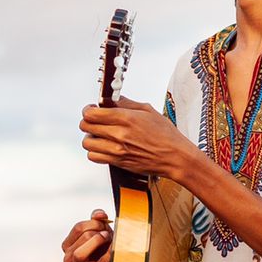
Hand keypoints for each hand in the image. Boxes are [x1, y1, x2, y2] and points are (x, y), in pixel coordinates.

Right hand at [61, 210, 113, 261]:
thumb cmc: (105, 250)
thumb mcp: (100, 232)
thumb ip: (97, 220)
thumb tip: (99, 214)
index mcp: (68, 246)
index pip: (78, 228)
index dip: (94, 223)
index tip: (105, 225)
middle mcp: (68, 259)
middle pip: (84, 237)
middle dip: (100, 231)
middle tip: (109, 235)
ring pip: (80, 253)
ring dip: (100, 242)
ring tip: (109, 241)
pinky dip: (109, 253)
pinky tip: (115, 249)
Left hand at [79, 97, 193, 178]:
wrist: (175, 157)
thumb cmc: (166, 135)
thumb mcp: (148, 111)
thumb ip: (127, 103)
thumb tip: (113, 99)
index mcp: (126, 118)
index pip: (92, 113)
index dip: (88, 110)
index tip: (92, 109)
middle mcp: (119, 134)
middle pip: (86, 126)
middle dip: (87, 121)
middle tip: (95, 120)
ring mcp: (117, 150)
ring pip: (87, 142)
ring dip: (90, 137)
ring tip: (99, 135)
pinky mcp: (118, 162)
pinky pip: (94, 156)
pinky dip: (95, 151)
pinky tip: (104, 146)